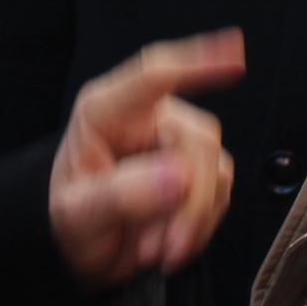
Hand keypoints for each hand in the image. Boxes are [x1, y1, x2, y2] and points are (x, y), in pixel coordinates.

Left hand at [48, 31, 243, 292]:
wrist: (85, 251)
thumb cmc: (72, 221)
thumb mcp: (78, 215)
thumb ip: (120, 195)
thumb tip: (178, 178)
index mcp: (107, 112)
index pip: (153, 76)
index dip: (196, 61)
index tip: (234, 54)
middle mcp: (147, 119)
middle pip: (197, 142)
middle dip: (187, 203)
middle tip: (160, 249)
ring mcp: (178, 143)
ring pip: (216, 170)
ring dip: (192, 220)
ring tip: (156, 251)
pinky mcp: (201, 171)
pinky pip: (222, 192)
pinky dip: (201, 226)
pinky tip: (173, 243)